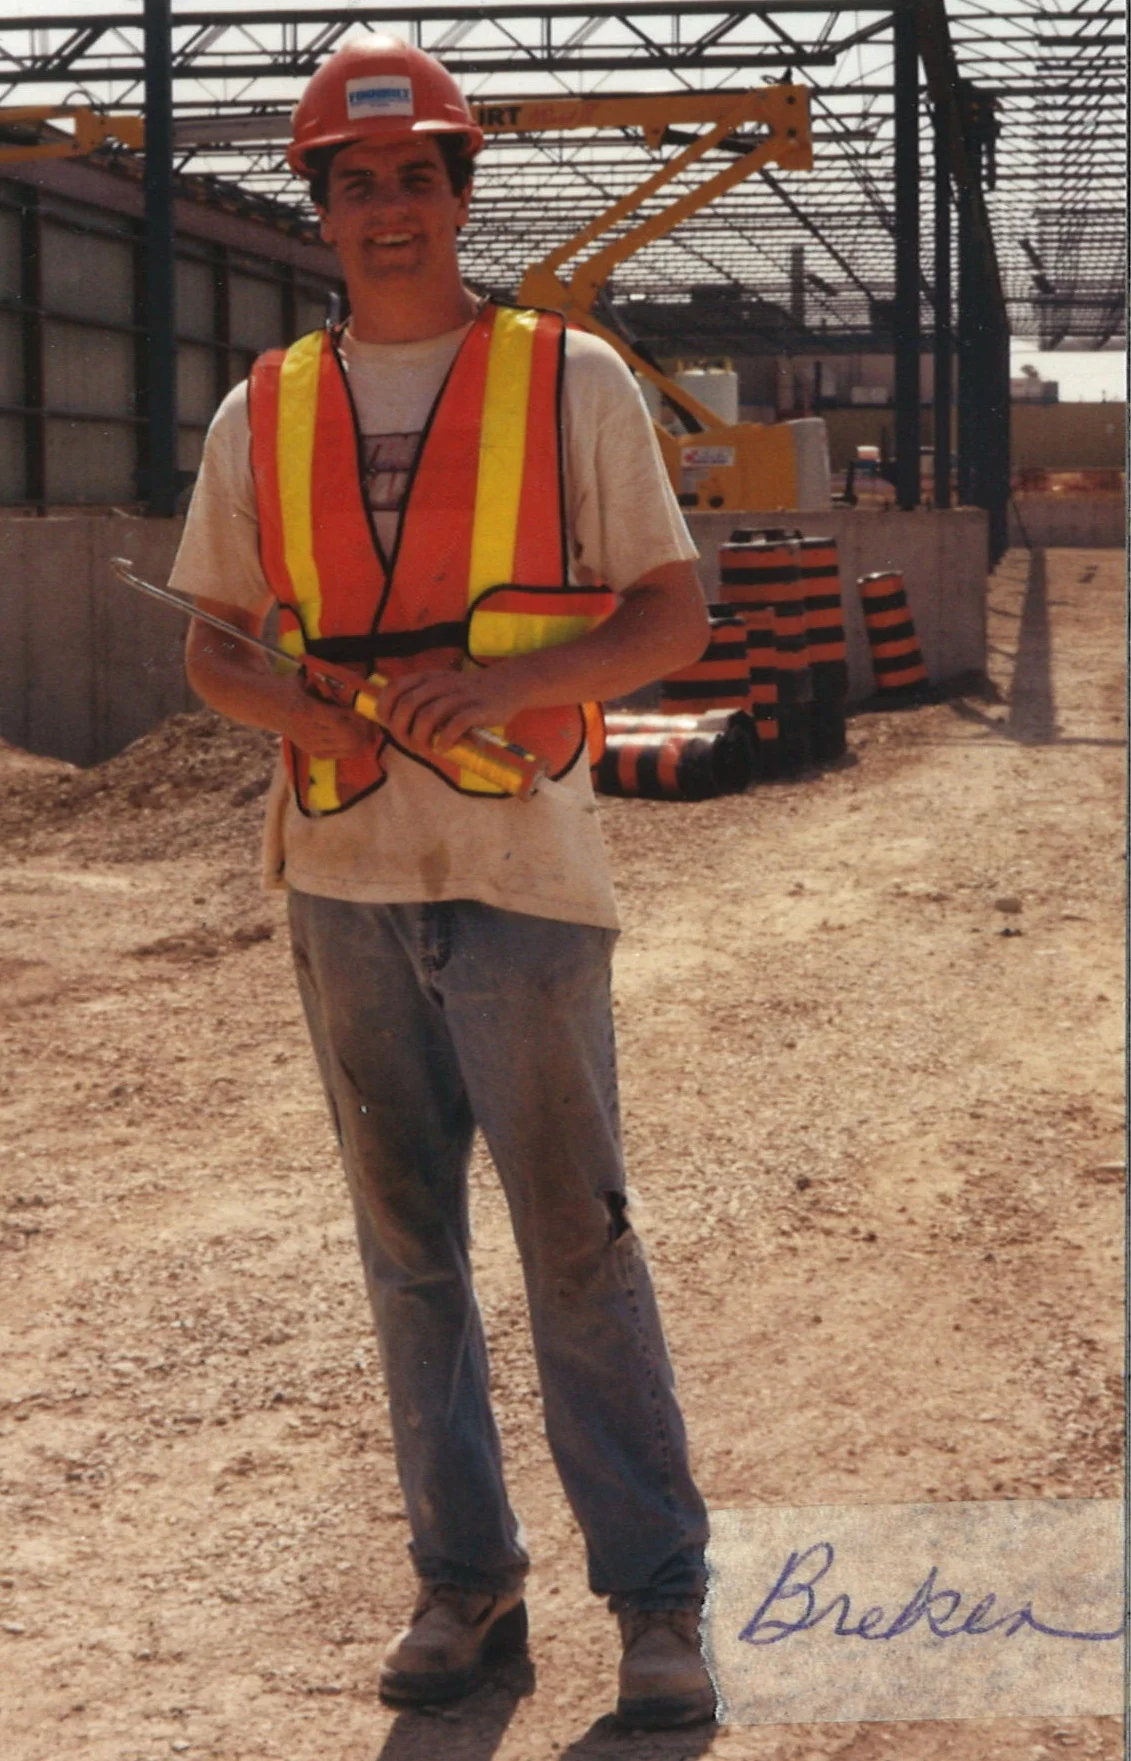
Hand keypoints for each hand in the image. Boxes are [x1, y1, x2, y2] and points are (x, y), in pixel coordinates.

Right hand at [279, 675, 377, 760]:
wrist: (266, 707)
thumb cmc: (287, 689)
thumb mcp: (305, 680)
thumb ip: (327, 684)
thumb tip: (356, 685)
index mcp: (306, 711)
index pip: (342, 720)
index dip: (359, 716)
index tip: (367, 707)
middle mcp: (309, 732)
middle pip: (349, 738)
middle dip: (365, 729)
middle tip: (372, 718)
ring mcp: (311, 745)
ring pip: (349, 748)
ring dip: (363, 738)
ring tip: (368, 727)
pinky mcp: (313, 752)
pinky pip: (342, 754)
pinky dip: (354, 746)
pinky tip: (358, 736)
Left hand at [377, 667, 523, 757]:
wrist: (508, 685)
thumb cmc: (468, 694)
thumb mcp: (441, 687)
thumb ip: (420, 700)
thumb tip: (394, 724)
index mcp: (429, 678)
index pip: (395, 687)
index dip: (386, 708)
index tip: (389, 724)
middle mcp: (441, 684)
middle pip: (408, 704)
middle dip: (401, 729)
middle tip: (409, 744)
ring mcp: (461, 696)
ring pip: (428, 716)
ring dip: (420, 738)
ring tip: (426, 749)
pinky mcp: (479, 709)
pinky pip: (456, 725)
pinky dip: (445, 740)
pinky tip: (442, 748)